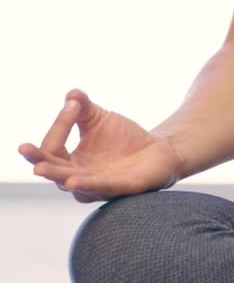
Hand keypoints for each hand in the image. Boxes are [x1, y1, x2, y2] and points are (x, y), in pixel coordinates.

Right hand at [17, 89, 183, 202]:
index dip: (58, 126)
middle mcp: (81, 178)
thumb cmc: (124, 138)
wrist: (159, 149)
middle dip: (39, 161)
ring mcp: (102, 187)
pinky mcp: (124, 189)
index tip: (72, 105)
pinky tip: (73, 181)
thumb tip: (72, 93)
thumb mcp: (99, 117)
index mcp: (72, 162)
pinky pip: (103, 188)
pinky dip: (89, 185)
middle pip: (54, 172)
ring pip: (75, 185)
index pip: (52, 149)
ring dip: (58, 176)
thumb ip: (82, 106)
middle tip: (25, 148)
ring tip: (41, 169)